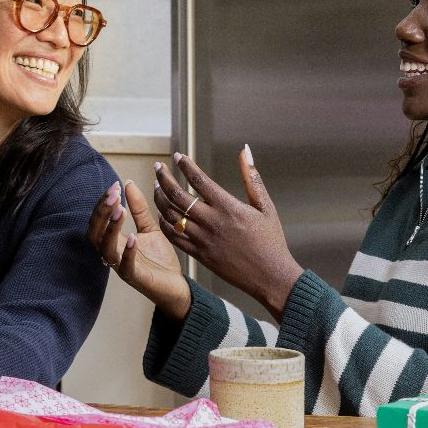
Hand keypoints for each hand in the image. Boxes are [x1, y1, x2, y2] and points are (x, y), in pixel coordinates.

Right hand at [86, 179, 191, 320]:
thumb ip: (139, 208)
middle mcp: (114, 253)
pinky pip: (125, 266)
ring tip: (121, 210)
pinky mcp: (136, 278)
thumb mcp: (150, 228)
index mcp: (115, 241)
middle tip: (113, 195)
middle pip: (95, 232)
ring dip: (111, 228)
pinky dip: (127, 252)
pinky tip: (133, 237)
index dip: (103, 203)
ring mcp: (122, 266)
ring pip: (106, 248)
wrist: (176, 286)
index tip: (115, 186)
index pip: (98, 220)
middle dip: (102, 212)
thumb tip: (128, 183)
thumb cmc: (160, 260)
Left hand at [155, 147, 302, 318]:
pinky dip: (165, 223)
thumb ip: (251, 178)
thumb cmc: (271, 240)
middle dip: (164, 178)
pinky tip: (162, 213)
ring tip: (156, 187)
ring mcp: (203, 240)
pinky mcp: (199, 255)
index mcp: (229, 208)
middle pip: (178, 196)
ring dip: (160, 199)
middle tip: (158, 167)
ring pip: (172, 216)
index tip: (177, 156)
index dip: (185, 165)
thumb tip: (246, 151)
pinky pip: (174, 237)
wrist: (270, 276)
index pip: (199, 180)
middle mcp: (213, 222)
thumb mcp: (265, 206)